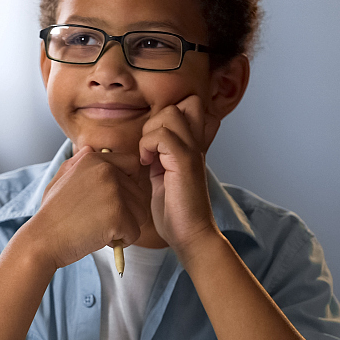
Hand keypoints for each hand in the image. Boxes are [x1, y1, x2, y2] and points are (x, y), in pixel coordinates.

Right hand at [23, 146, 150, 269]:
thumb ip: (78, 162)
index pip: (133, 164)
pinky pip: (135, 232)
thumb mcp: (60, 180)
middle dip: (127, 211)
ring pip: (141, 213)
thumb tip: (90, 149)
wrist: (43, 239)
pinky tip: (102, 239)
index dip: (128, 184)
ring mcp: (113, 192)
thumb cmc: (52, 213)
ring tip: (101, 229)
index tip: (114, 199)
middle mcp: (107, 171)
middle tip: (101, 220)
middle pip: (140, 193)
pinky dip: (122, 241)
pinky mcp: (118, 215)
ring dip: (126, 226)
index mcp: (95, 160)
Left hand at [139, 95, 221, 253]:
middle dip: (156, 121)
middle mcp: (195, 145)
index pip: (189, 107)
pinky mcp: (185, 162)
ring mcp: (192, 151)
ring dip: (151, 132)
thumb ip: (159, 159)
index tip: (154, 143)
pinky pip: (162, 136)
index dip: (167, 117)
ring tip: (147, 156)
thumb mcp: (163, 179)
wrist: (190, 236)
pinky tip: (147, 164)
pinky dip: (148, 146)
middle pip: (181, 104)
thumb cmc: (176, 213)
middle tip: (149, 149)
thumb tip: (144, 148)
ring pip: (170, 114)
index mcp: (191, 147)